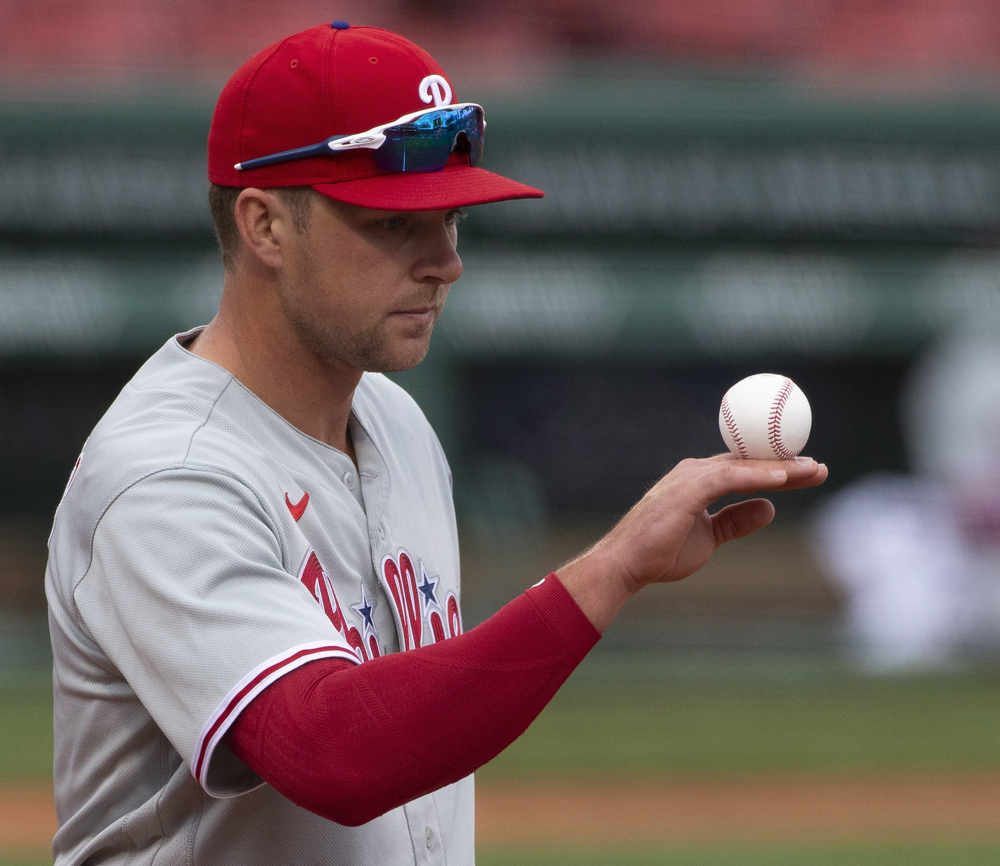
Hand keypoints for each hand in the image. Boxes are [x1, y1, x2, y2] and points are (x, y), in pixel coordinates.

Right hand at [556, 454, 827, 631]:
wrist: (627, 563)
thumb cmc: (660, 551)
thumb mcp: (710, 536)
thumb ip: (736, 520)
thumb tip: (770, 509)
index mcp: (700, 482)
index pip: (746, 469)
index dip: (778, 469)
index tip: (808, 474)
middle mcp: (696, 473)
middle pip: (750, 462)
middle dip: (786, 463)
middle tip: (819, 467)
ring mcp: (690, 478)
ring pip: (744, 466)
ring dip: (779, 467)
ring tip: (810, 471)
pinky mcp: (687, 489)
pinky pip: (729, 478)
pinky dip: (756, 476)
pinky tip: (782, 479)